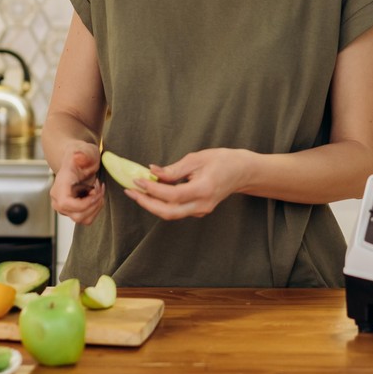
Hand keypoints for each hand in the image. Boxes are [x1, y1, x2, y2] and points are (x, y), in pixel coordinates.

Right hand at [49, 143, 105, 224]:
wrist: (77, 160)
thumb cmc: (82, 155)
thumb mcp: (86, 151)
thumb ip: (84, 154)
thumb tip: (78, 156)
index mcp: (60, 185)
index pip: (66, 203)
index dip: (84, 204)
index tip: (96, 193)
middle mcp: (58, 199)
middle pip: (77, 215)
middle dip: (94, 204)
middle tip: (99, 188)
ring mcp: (63, 207)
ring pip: (82, 219)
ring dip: (96, 207)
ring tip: (98, 191)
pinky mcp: (71, 211)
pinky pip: (85, 219)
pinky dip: (95, 209)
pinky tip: (96, 196)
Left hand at [125, 148, 249, 220]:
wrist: (242, 172)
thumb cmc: (222, 161)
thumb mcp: (197, 159)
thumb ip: (174, 169)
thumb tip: (152, 172)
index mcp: (203, 189)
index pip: (172, 195)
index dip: (152, 189)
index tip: (137, 179)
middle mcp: (202, 204)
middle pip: (168, 212)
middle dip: (146, 203)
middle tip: (130, 191)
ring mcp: (201, 210)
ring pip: (171, 214)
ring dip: (151, 204)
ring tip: (136, 191)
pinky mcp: (198, 210)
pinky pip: (176, 210)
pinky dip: (162, 203)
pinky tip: (152, 192)